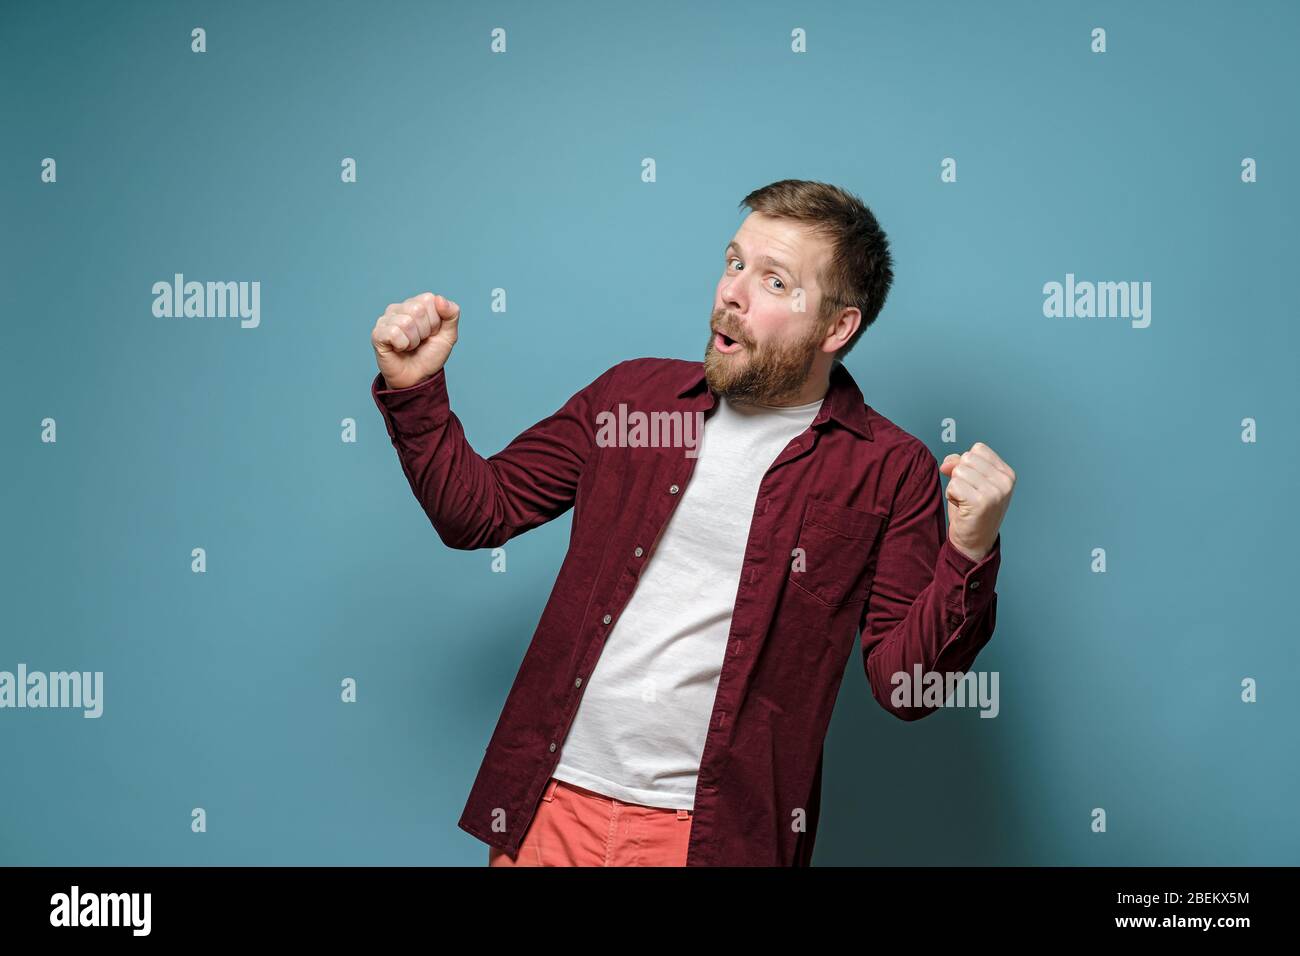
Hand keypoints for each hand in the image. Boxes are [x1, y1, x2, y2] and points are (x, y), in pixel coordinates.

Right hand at [371, 292, 459, 389]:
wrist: (418, 378)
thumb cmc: (430, 355)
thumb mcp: (449, 335)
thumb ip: (451, 314)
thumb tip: (440, 298)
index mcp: (416, 304)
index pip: (429, 299)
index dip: (435, 321)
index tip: (431, 333)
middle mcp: (399, 308)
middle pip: (417, 309)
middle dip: (425, 331)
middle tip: (420, 341)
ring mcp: (386, 320)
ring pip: (406, 322)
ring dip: (414, 341)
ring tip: (410, 346)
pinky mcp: (377, 334)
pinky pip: (394, 333)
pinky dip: (402, 345)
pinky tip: (399, 348)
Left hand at [938, 442, 1015, 561]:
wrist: (974, 542)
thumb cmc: (971, 510)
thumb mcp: (970, 481)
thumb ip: (960, 464)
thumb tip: (946, 464)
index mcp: (1007, 473)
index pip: (978, 449)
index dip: (966, 463)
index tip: (972, 483)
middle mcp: (1005, 481)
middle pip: (967, 458)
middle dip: (959, 475)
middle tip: (967, 494)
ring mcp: (995, 492)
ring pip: (958, 471)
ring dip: (954, 486)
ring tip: (965, 501)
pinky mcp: (981, 502)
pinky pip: (953, 485)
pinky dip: (951, 496)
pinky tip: (962, 507)